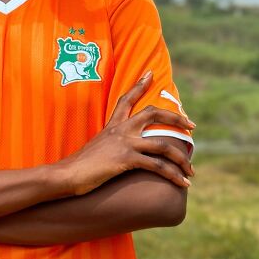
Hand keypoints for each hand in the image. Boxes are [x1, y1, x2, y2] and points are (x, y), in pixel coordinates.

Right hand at [58, 71, 195, 195]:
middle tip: (192, 125)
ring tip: (192, 171)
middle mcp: (121, 130)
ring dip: (182, 159)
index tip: (150, 74)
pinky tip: (183, 184)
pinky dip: (174, 175)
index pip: (127, 99)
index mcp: (112, 125)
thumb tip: (113, 153)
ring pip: (163, 145)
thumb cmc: (78, 166)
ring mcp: (125, 143)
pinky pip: (158, 166)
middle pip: (153, 114)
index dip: (139, 85)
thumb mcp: (95, 149)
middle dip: (176, 118)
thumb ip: (108, 146)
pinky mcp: (126, 159)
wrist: (67, 174)